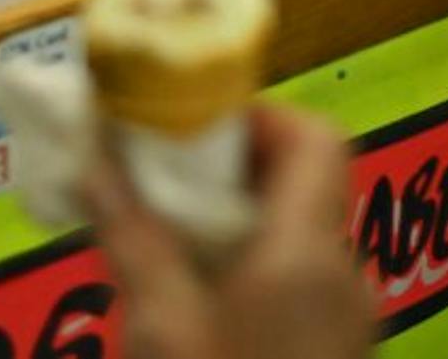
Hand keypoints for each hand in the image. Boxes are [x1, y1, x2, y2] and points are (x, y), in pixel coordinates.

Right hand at [80, 104, 376, 358]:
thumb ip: (133, 235)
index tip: (186, 134)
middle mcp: (347, 280)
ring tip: (159, 250)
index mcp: (311, 254)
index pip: (316, 139)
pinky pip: (300, 292)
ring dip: (234, 231)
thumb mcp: (158, 327)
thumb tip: (98, 161)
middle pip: (305, 189)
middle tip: (157, 188)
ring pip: (299, 243)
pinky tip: (190, 310)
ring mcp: (350, 328)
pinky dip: (250, 277)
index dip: (256, 119)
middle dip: (230, 177)